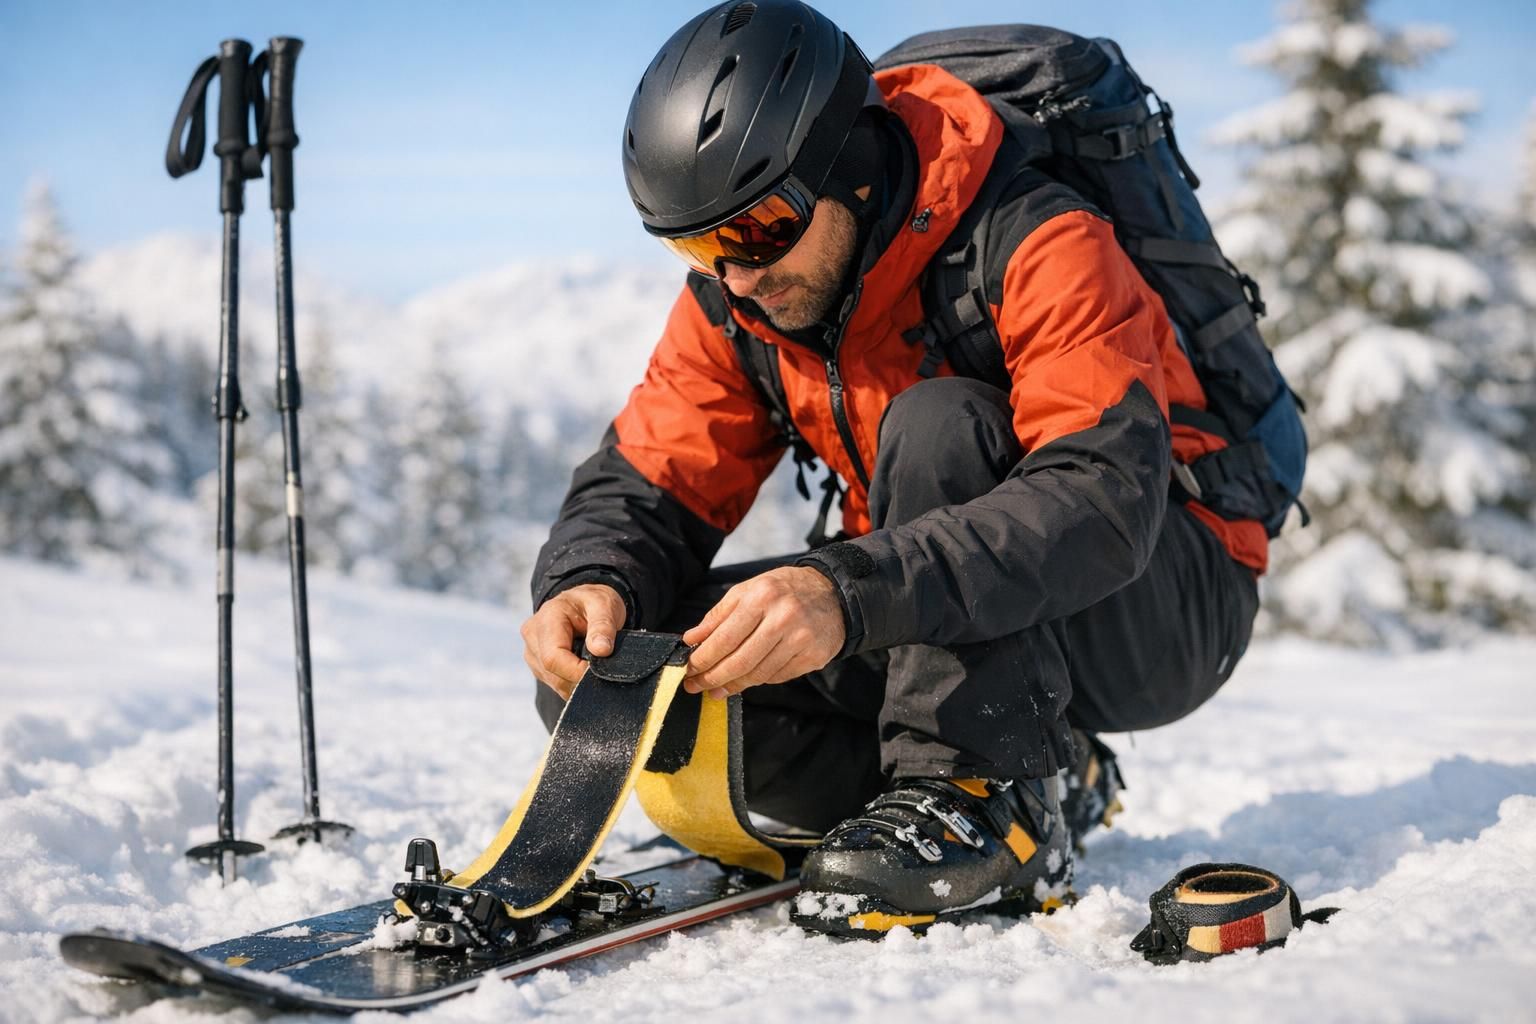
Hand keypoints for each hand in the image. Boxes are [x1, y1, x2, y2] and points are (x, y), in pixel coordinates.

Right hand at [521, 583, 626, 699]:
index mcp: (547, 618)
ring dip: (577, 681)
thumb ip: (603, 626)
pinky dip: (573, 682)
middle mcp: (533, 636)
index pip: (553, 657)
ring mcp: (532, 652)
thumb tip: (601, 650)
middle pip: (553, 673)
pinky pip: (556, 684)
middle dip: (580, 677)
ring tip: (592, 662)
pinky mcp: (537, 664)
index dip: (577, 671)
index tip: (599, 670)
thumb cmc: (593, 603)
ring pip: (555, 682)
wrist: (582, 604)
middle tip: (602, 666)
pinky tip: (582, 666)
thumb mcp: (605, 605)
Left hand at [681, 566, 844, 699]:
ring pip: (758, 674)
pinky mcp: (813, 657)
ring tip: (717, 689)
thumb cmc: (783, 590)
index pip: (725, 638)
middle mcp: (783, 618)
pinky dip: (758, 680)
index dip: (703, 658)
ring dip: (733, 685)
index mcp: (762, 597)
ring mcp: (801, 640)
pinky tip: (747, 679)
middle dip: (713, 678)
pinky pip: (777, 677)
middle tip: (695, 686)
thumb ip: (718, 616)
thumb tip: (691, 639)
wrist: (832, 593)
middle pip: (740, 661)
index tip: (688, 669)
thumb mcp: (748, 590)